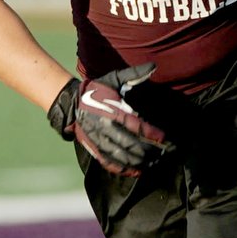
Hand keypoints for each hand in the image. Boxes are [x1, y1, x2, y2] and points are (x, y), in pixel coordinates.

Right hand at [47, 64, 174, 176]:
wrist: (72, 103)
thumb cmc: (97, 90)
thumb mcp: (114, 79)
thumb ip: (134, 74)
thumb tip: (154, 65)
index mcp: (113, 112)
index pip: (137, 126)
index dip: (151, 133)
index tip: (164, 138)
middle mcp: (106, 128)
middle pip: (130, 144)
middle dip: (148, 151)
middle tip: (162, 155)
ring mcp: (99, 140)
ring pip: (121, 156)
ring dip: (138, 162)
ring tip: (152, 164)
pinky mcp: (93, 148)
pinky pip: (108, 162)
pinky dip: (122, 169)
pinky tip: (135, 171)